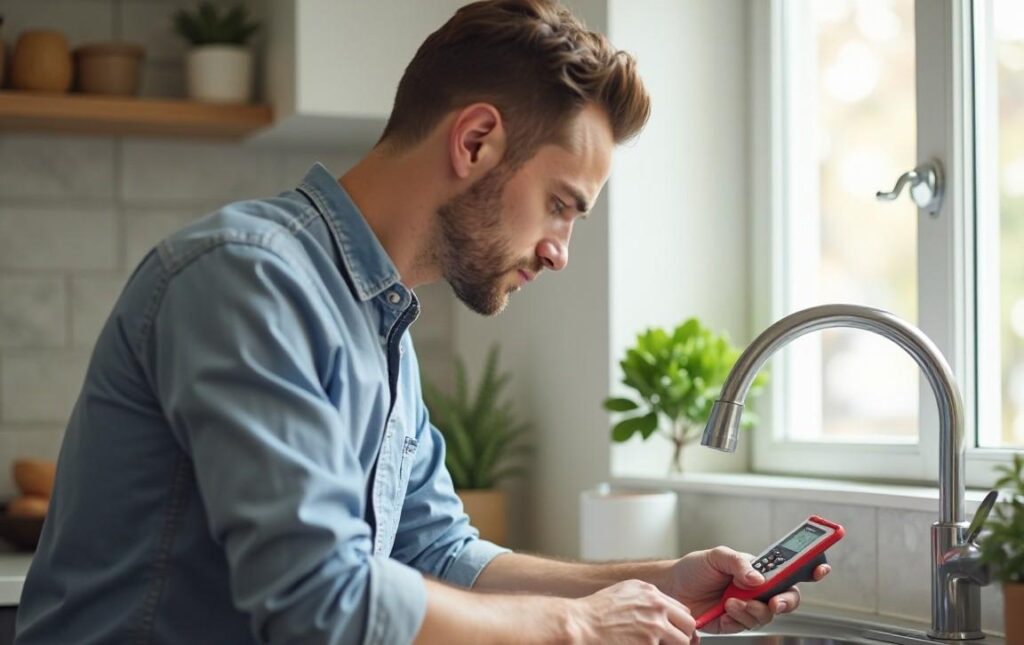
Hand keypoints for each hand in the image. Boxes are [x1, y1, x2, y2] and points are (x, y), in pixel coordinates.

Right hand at [571, 579, 699, 643]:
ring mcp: (655, 625)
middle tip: (669, 643)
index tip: (673, 633)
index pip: (681, 609)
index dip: (679, 624)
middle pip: (689, 624)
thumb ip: (645, 600)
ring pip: (684, 642)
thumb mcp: (622, 594)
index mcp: (649, 592)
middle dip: (683, 636)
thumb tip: (660, 612)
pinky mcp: (650, 643)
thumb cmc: (595, 613)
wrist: (580, 625)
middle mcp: (656, 605)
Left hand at [660, 546, 829, 633]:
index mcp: (759, 569)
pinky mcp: (736, 623)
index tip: (820, 569)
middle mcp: (758, 589)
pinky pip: (747, 625)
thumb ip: (738, 563)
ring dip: (752, 609)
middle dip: (786, 601)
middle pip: (788, 598)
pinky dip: (738, 619)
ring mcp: (749, 607)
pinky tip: (725, 610)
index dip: (810, 568)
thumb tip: (758, 577)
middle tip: (773, 600)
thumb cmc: (695, 568)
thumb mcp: (715, 556)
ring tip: (732, 601)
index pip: (790, 569)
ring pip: (767, 614)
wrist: (672, 588)